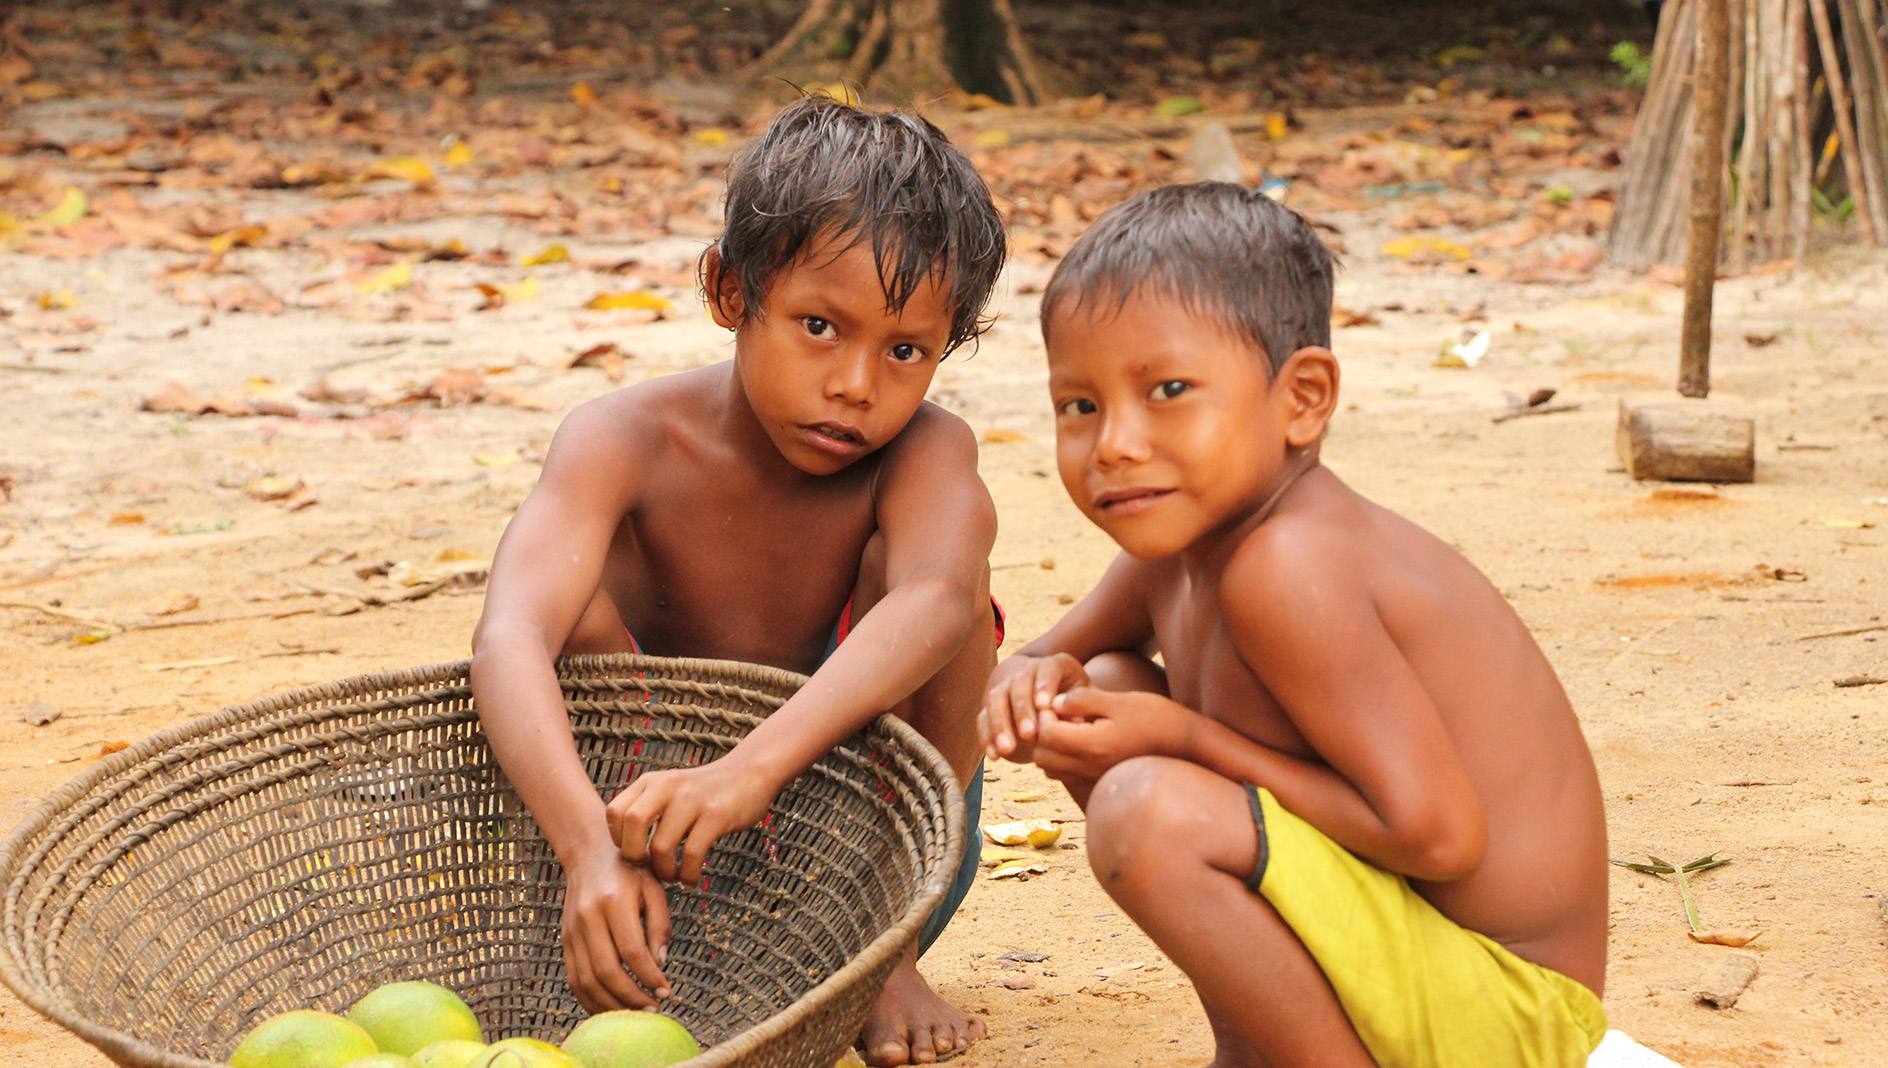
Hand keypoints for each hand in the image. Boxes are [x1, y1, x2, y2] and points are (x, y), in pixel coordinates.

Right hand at [561, 850, 671, 1011]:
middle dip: (631, 997)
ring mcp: (572, 931)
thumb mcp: (654, 888)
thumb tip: (660, 964)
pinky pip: (574, 979)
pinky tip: (611, 1008)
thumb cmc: (629, 871)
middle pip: (606, 971)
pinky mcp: (565, 940)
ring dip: (612, 1004)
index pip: (632, 951)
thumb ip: (660, 925)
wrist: (590, 854)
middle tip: (653, 1009)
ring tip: (636, 1013)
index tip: (666, 992)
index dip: (649, 977)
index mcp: (614, 902)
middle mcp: (588, 918)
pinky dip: (590, 1000)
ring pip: (587, 980)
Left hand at [606, 757, 777, 884]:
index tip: (635, 852)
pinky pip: (692, 853)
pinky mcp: (716, 815)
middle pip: (632, 824)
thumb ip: (649, 809)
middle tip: (647, 868)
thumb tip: (625, 849)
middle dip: (634, 855)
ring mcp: (692, 800)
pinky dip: (688, 874)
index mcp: (652, 782)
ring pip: (662, 845)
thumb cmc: (705, 791)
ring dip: (664, 871)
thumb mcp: (671, 789)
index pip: (614, 811)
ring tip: (673, 877)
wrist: (750, 773)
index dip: (618, 839)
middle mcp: (668, 787)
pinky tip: (691, 879)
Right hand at [979, 653, 1088, 762]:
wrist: (1058, 710)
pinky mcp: (992, 705)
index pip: (1048, 668)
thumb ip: (1082, 711)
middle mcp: (1028, 671)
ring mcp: (1007, 686)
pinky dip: (987, 737)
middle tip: (1028, 734)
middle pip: (1019, 684)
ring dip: (1000, 725)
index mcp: (1056, 665)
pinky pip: (983, 717)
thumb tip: (1077, 723)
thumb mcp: (1086, 707)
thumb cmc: (1080, 708)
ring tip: (1007, 750)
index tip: (1044, 706)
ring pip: (996, 699)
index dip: (1045, 685)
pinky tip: (995, 756)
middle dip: (1022, 710)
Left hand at [1032, 687, 1196, 783]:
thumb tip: (1054, 703)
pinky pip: (1067, 775)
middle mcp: (1090, 766)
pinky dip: (1063, 759)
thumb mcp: (1119, 701)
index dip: (1044, 715)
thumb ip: (1083, 700)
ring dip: (1051, 748)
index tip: (1057, 702)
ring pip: (1051, 769)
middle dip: (1042, 734)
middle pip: (1042, 757)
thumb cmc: (1155, 717)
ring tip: (1069, 728)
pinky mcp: (1099, 780)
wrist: (1185, 744)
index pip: (1046, 734)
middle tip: (1058, 715)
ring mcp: (1094, 777)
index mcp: (1092, 745)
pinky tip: (1081, 741)